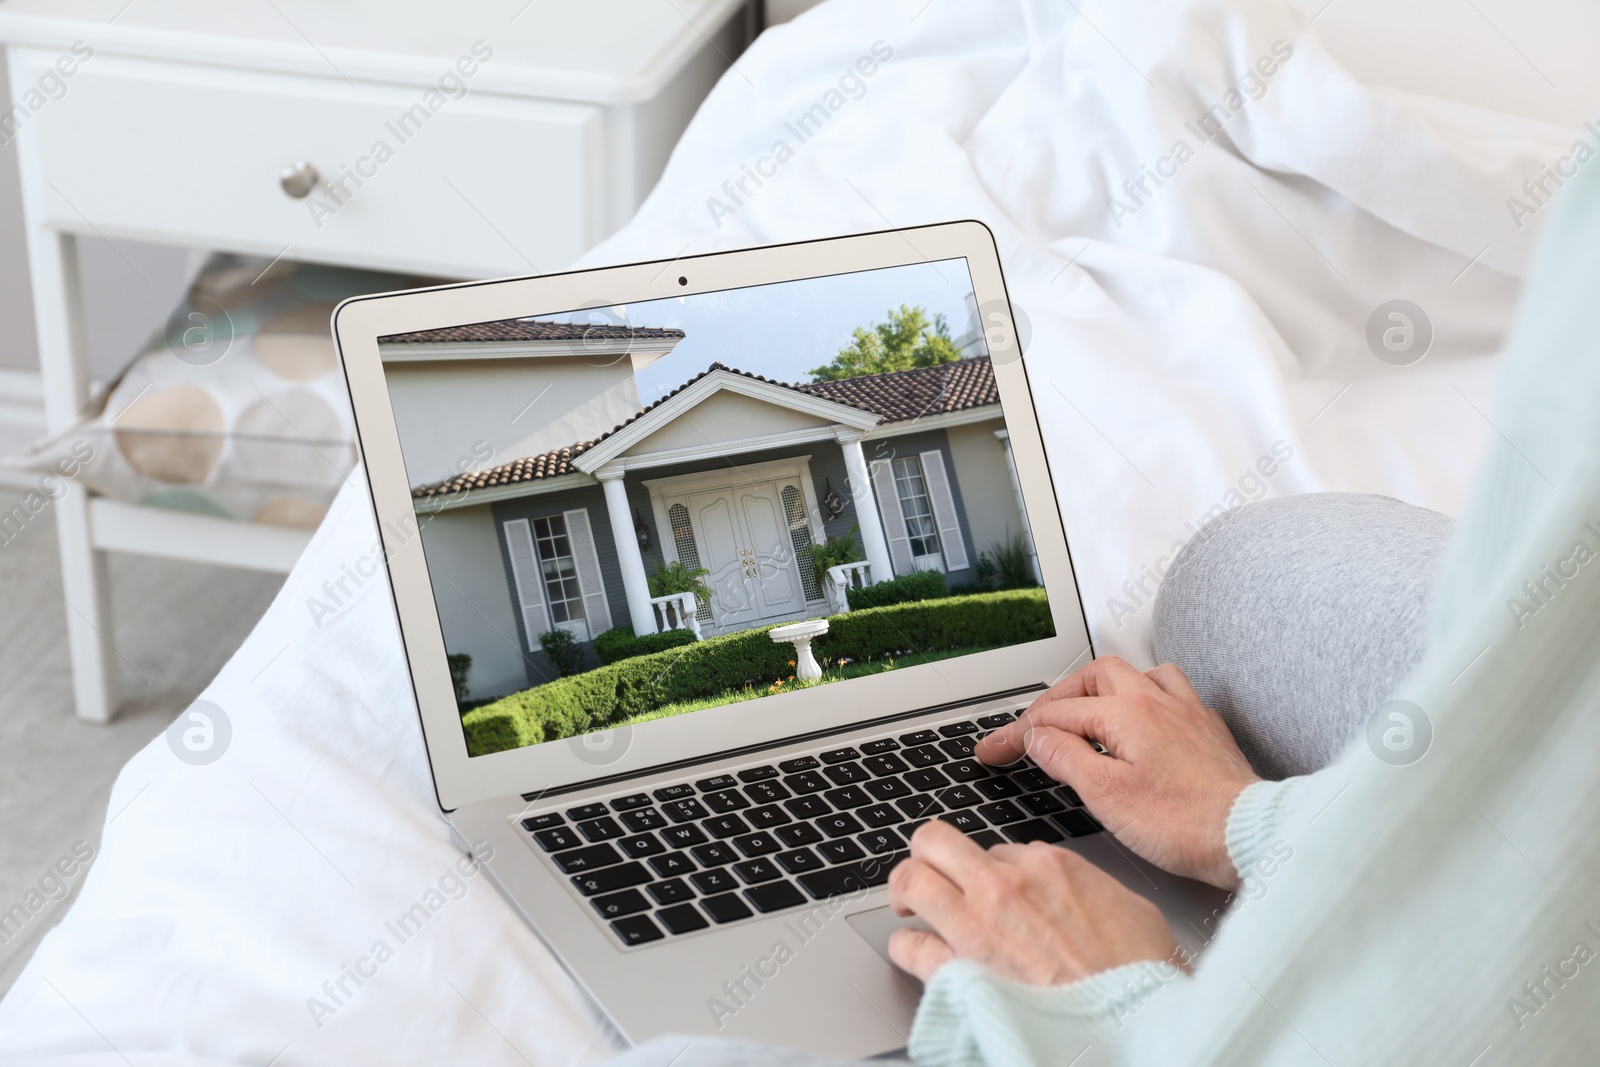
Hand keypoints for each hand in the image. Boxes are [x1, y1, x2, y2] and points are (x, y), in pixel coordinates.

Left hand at [886, 820, 1182, 984]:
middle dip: (927, 855)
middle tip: (927, 873)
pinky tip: (912, 951)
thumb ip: (1090, 887)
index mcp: (1049, 866)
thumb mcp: (1130, 908)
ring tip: (907, 906)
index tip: (988, 885)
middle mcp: (1005, 886)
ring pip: (911, 880)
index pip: (996, 848)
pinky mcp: (956, 972)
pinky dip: (906, 947)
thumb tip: (1076, 889)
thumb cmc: (1139, 976)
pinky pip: (909, 947)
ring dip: (905, 891)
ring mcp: (976, 926)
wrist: (1134, 1022)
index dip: (989, 867)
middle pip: (936, 842)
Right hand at [976, 656, 1258, 890]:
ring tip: (1086, 708)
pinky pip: (1171, 692)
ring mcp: (1187, 712)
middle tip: (1033, 725)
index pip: (1055, 715)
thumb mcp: (1105, 795)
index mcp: (1127, 712)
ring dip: (1104, 687)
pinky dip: (1146, 697)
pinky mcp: (1208, 731)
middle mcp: (1157, 700)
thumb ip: (1065, 758)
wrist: (1250, 837)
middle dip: (1057, 697)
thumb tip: (1038, 736)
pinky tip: (1145, 718)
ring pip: (1137, 674)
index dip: (1016, 734)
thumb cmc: (1185, 823)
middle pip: (1094, 676)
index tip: (992, 752)